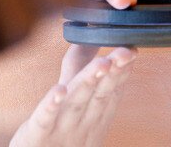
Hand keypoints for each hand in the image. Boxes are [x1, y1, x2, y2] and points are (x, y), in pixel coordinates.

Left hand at [10, 44, 134, 146]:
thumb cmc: (59, 131)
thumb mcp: (75, 99)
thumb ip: (79, 68)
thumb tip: (90, 36)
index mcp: (93, 115)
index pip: (110, 90)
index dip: (122, 70)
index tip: (133, 48)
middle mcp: (82, 122)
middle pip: (99, 94)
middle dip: (114, 72)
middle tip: (126, 51)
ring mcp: (61, 128)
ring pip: (77, 102)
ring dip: (90, 82)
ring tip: (103, 63)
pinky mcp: (37, 134)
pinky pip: (44, 118)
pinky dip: (52, 104)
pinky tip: (58, 90)